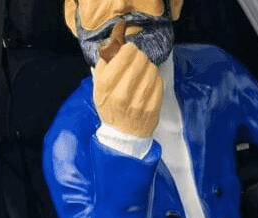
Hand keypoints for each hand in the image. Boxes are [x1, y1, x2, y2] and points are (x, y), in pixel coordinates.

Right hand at [94, 20, 163, 137]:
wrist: (123, 134)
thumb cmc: (111, 107)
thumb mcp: (99, 87)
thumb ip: (104, 64)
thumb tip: (114, 43)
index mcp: (106, 86)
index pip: (124, 56)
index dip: (129, 48)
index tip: (129, 49)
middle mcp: (121, 94)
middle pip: (139, 60)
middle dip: (140, 56)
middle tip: (138, 58)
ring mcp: (138, 102)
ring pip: (151, 69)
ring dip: (148, 66)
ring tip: (144, 70)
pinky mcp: (152, 108)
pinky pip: (158, 82)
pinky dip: (155, 77)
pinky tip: (150, 80)